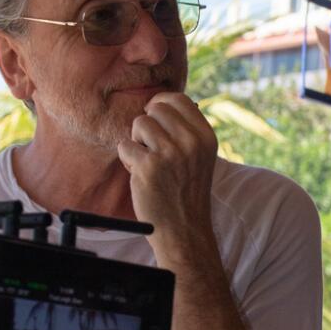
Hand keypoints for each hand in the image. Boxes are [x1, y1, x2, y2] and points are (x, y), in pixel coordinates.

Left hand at [117, 93, 218, 262]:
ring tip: (147, 161)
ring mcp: (170, 154)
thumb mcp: (199, 156)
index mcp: (206, 136)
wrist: (185, 230)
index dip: (160, 103)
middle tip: (151, 147)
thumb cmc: (187, 191)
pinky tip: (139, 174)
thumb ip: (185, 130)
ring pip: (138, 124)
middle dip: (146, 125)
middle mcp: (191, 142)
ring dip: (136, 142)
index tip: (153, 115)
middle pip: (155, 109)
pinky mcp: (148, 167)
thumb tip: (157, 103)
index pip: (178, 99)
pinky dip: (127, 159)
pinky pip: (125, 145)